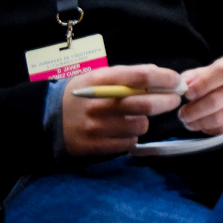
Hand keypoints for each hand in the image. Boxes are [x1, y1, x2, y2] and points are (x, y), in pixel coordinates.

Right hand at [62, 63, 182, 155]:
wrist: (45, 118)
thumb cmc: (80, 94)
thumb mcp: (98, 77)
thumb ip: (127, 76)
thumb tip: (161, 76)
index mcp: (101, 81)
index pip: (141, 77)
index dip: (165, 79)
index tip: (177, 82)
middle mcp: (99, 103)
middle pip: (146, 103)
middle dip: (167, 101)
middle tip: (173, 100)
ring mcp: (96, 127)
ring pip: (140, 125)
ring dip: (145, 121)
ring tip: (135, 117)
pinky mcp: (94, 146)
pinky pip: (128, 143)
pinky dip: (132, 136)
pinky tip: (122, 131)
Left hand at [177, 55, 222, 134]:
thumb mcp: (210, 72)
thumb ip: (193, 77)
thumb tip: (183, 86)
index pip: (221, 73)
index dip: (201, 85)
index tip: (187, 94)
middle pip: (217, 100)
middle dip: (194, 110)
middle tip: (182, 114)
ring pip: (220, 118)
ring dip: (200, 122)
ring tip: (189, 122)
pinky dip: (211, 129)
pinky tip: (204, 125)